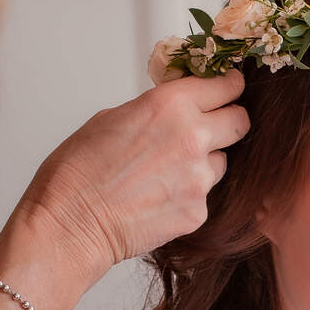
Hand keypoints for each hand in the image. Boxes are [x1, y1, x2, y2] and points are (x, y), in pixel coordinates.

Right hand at [24, 70, 249, 276]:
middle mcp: (193, 137)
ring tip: (167, 171)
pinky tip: (159, 197)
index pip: (226, 86)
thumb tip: (176, 107)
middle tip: (211, 127)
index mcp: (171, 105)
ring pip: (222, 161)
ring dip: (205, 162)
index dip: (229, 87)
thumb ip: (157, 109)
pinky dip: (189, 194)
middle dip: (228, 121)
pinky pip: (205, 194)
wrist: (70, 223)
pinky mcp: (198, 211)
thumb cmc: (78, 170)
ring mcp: (199, 177)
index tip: (229, 88)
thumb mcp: (113, 116)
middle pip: (240, 121)